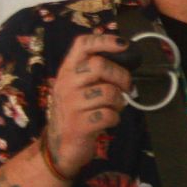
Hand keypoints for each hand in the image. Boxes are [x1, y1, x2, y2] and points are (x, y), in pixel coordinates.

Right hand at [45, 32, 132, 177]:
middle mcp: (65, 84)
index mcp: (67, 71)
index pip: (82, 45)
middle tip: (126, 88)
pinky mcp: (79, 125)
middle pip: (100, 65)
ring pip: (109, 92)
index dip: (104, 40)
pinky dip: (115, 119)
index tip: (123, 45)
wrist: (59, 146)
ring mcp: (70, 105)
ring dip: (119, 102)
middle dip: (122, 76)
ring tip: (113, 107)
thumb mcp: (79, 87)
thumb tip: (126, 60)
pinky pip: (109, 115)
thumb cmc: (77, 111)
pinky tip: (108, 121)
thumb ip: (96, 72)